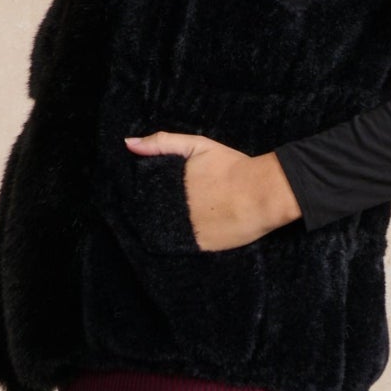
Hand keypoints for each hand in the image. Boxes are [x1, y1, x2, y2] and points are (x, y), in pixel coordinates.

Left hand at [124, 131, 302, 251]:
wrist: (262, 192)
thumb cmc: (231, 167)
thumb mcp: (197, 146)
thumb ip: (161, 143)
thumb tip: (128, 144)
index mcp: (168, 186)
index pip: (143, 195)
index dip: (144, 195)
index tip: (151, 194)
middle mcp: (172, 210)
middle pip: (152, 214)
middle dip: (156, 210)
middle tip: (175, 204)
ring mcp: (185, 229)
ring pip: (165, 231)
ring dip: (167, 226)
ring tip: (187, 216)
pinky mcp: (200, 246)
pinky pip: (182, 247)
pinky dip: (182, 241)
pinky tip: (192, 230)